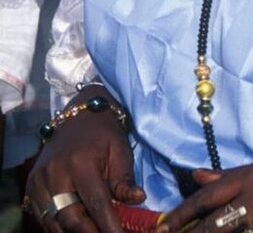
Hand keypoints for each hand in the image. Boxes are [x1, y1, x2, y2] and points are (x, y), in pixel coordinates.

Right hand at [26, 104, 144, 232]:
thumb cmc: (105, 133)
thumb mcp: (120, 150)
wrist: (79, 115)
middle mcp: (55, 173)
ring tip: (94, 229)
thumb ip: (124, 179)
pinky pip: (43, 217)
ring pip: (54, 222)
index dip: (109, 226)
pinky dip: (59, 225)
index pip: (96, 204)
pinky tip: (77, 224)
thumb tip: (138, 200)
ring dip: (74, 231)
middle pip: (70, 219)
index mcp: (81, 163)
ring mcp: (39, 181)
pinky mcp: (31, 186)